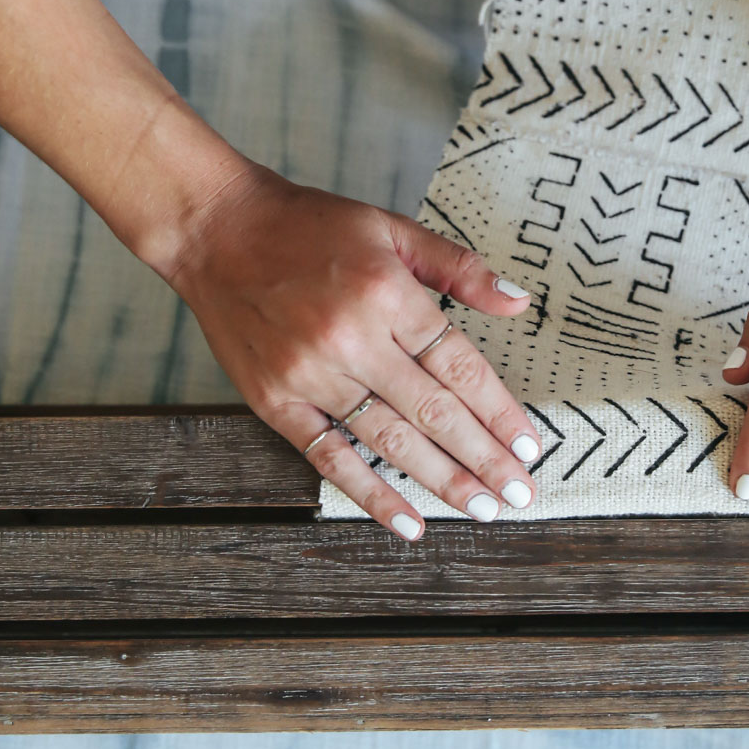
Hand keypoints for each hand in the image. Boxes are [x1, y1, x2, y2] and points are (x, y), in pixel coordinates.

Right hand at [170, 161, 541, 536]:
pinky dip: (372, 494)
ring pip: (391, 441)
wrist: (216, 230)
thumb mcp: (391, 228)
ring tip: (482, 509)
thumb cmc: (308, 226)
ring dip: (442, 480)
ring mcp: (311, 375)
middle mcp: (352, 340)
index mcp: (388, 294)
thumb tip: (518, 300)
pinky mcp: (276, 401)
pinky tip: (408, 522)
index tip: (531, 445)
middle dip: (485, 458)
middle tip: (520, 493)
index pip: (459, 365)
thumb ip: (458, 267)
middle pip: (434, 412)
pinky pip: (331, 458)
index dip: (499, 411)